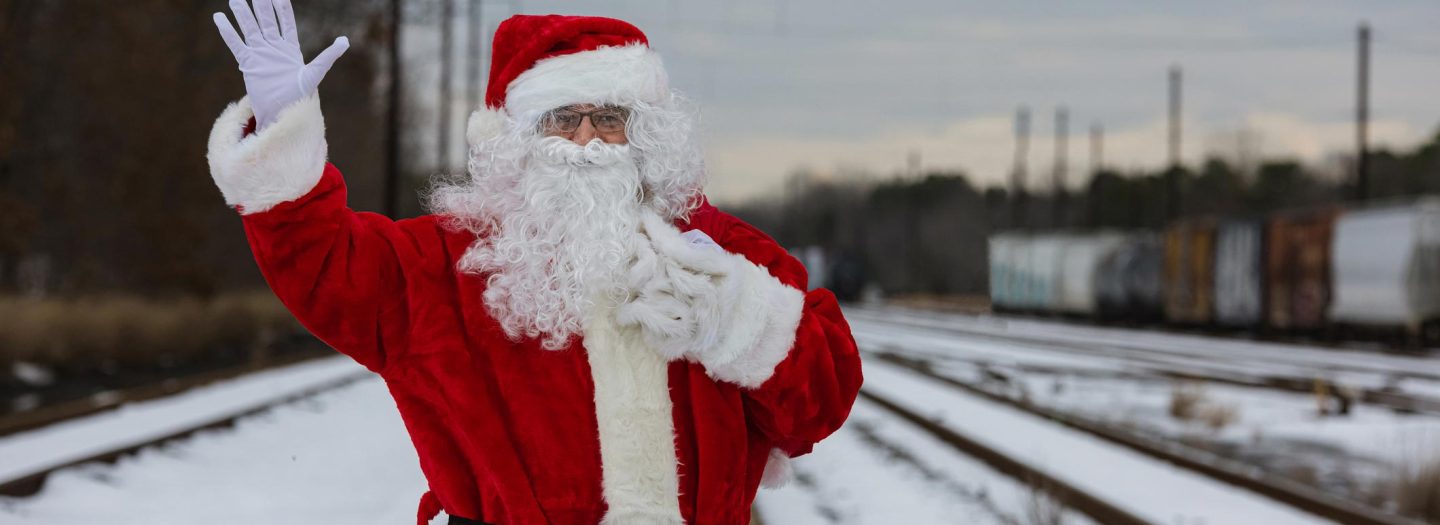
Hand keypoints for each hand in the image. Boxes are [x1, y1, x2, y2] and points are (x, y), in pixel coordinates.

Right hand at [213, 0, 348, 129]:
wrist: (283, 112)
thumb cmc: (301, 95)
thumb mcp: (315, 73)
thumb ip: (328, 56)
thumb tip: (345, 40)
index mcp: (290, 47)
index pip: (285, 22)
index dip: (282, 8)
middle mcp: (274, 47)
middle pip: (266, 21)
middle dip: (261, 6)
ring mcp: (260, 54)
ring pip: (249, 29)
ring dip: (243, 14)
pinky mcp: (248, 64)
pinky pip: (236, 44)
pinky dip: (228, 31)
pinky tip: (219, 17)